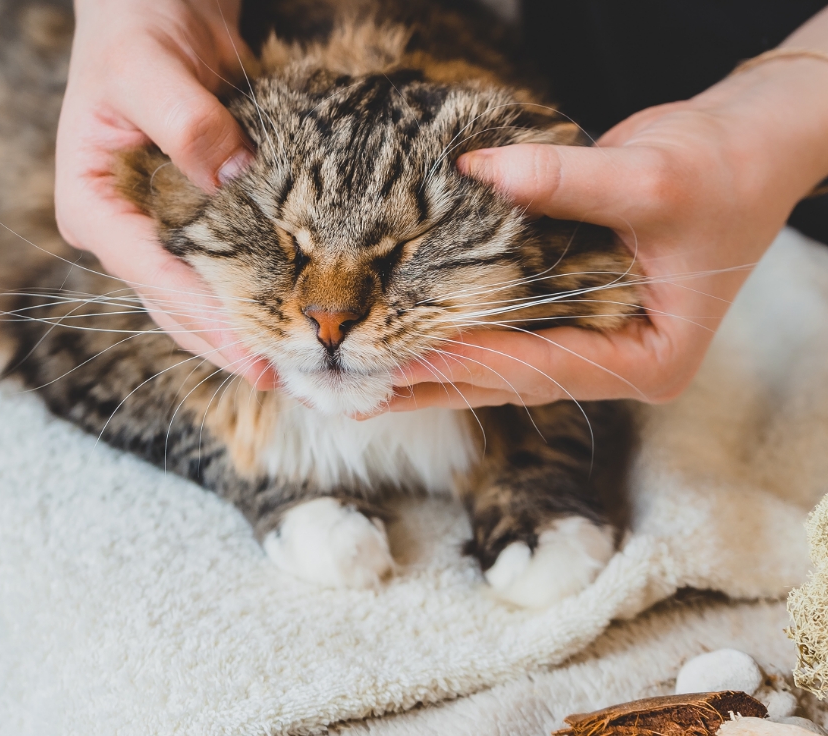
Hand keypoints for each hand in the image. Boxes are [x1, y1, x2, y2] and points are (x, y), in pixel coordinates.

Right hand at [55, 0, 273, 386]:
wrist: (156, 10)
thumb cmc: (138, 30)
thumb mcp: (150, 66)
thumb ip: (184, 121)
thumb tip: (231, 177)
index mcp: (93, 204)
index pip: (152, 275)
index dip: (204, 317)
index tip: (253, 351)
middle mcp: (122, 228)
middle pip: (172, 305)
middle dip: (225, 343)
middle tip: (280, 376)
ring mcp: (156, 230)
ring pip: (193, 300)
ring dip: (236, 334)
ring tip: (285, 365)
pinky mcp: (190, 224)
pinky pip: (215, 275)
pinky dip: (245, 301)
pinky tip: (279, 320)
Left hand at [381, 40, 827, 412]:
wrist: (743, 152)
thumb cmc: (722, 174)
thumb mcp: (652, 179)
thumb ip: (566, 180)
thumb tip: (479, 170)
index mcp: (649, 360)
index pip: (543, 368)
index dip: (472, 360)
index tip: (402, 358)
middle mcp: (613, 362)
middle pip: (509, 383)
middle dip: (436, 385)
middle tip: (359, 393)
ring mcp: (589, 343)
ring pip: (498, 368)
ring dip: (434, 372)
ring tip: (364, 382)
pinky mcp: (566, 316)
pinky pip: (502, 334)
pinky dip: (453, 337)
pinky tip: (405, 341)